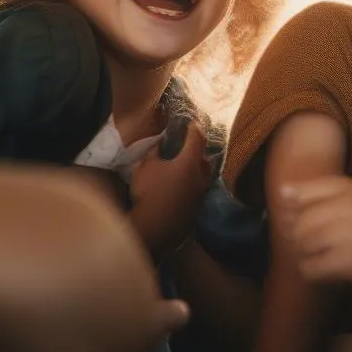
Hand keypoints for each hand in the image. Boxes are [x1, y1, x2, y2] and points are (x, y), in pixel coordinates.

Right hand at [129, 121, 209, 256]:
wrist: (154, 228)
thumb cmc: (149, 192)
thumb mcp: (146, 167)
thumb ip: (155, 153)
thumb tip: (160, 144)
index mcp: (190, 163)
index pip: (196, 139)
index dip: (194, 129)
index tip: (191, 123)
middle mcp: (201, 177)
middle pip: (204, 159)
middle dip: (198, 151)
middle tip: (189, 145)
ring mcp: (200, 195)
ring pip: (202, 176)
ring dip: (196, 169)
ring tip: (185, 166)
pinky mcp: (196, 209)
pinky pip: (196, 190)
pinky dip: (191, 184)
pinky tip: (181, 186)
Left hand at [279, 176, 351, 289]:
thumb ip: (321, 194)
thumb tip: (281, 192)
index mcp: (347, 187)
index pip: (299, 194)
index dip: (296, 212)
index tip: (312, 223)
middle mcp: (346, 205)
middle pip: (297, 223)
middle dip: (300, 239)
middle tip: (321, 247)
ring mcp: (347, 233)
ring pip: (300, 246)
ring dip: (308, 256)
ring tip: (327, 257)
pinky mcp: (348, 260)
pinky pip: (310, 268)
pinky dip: (314, 273)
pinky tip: (329, 271)